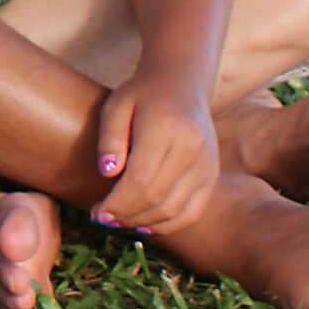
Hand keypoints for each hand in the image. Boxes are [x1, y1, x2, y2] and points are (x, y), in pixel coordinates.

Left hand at [93, 67, 218, 234]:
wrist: (181, 83)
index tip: (96, 213)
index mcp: (167, 128)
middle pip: (157, 197)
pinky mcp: (212, 175)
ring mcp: (207, 164)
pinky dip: (168, 224)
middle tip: (102, 219)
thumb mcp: (116, 106)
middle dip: (126, 215)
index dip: (117, 203)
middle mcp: (193, 149)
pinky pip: (192, 211)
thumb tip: (107, 173)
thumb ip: (110, 138)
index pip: (140, 179)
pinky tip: (144, 224)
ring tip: (119, 222)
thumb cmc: (141, 95)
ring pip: (175, 209)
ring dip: (144, 222)